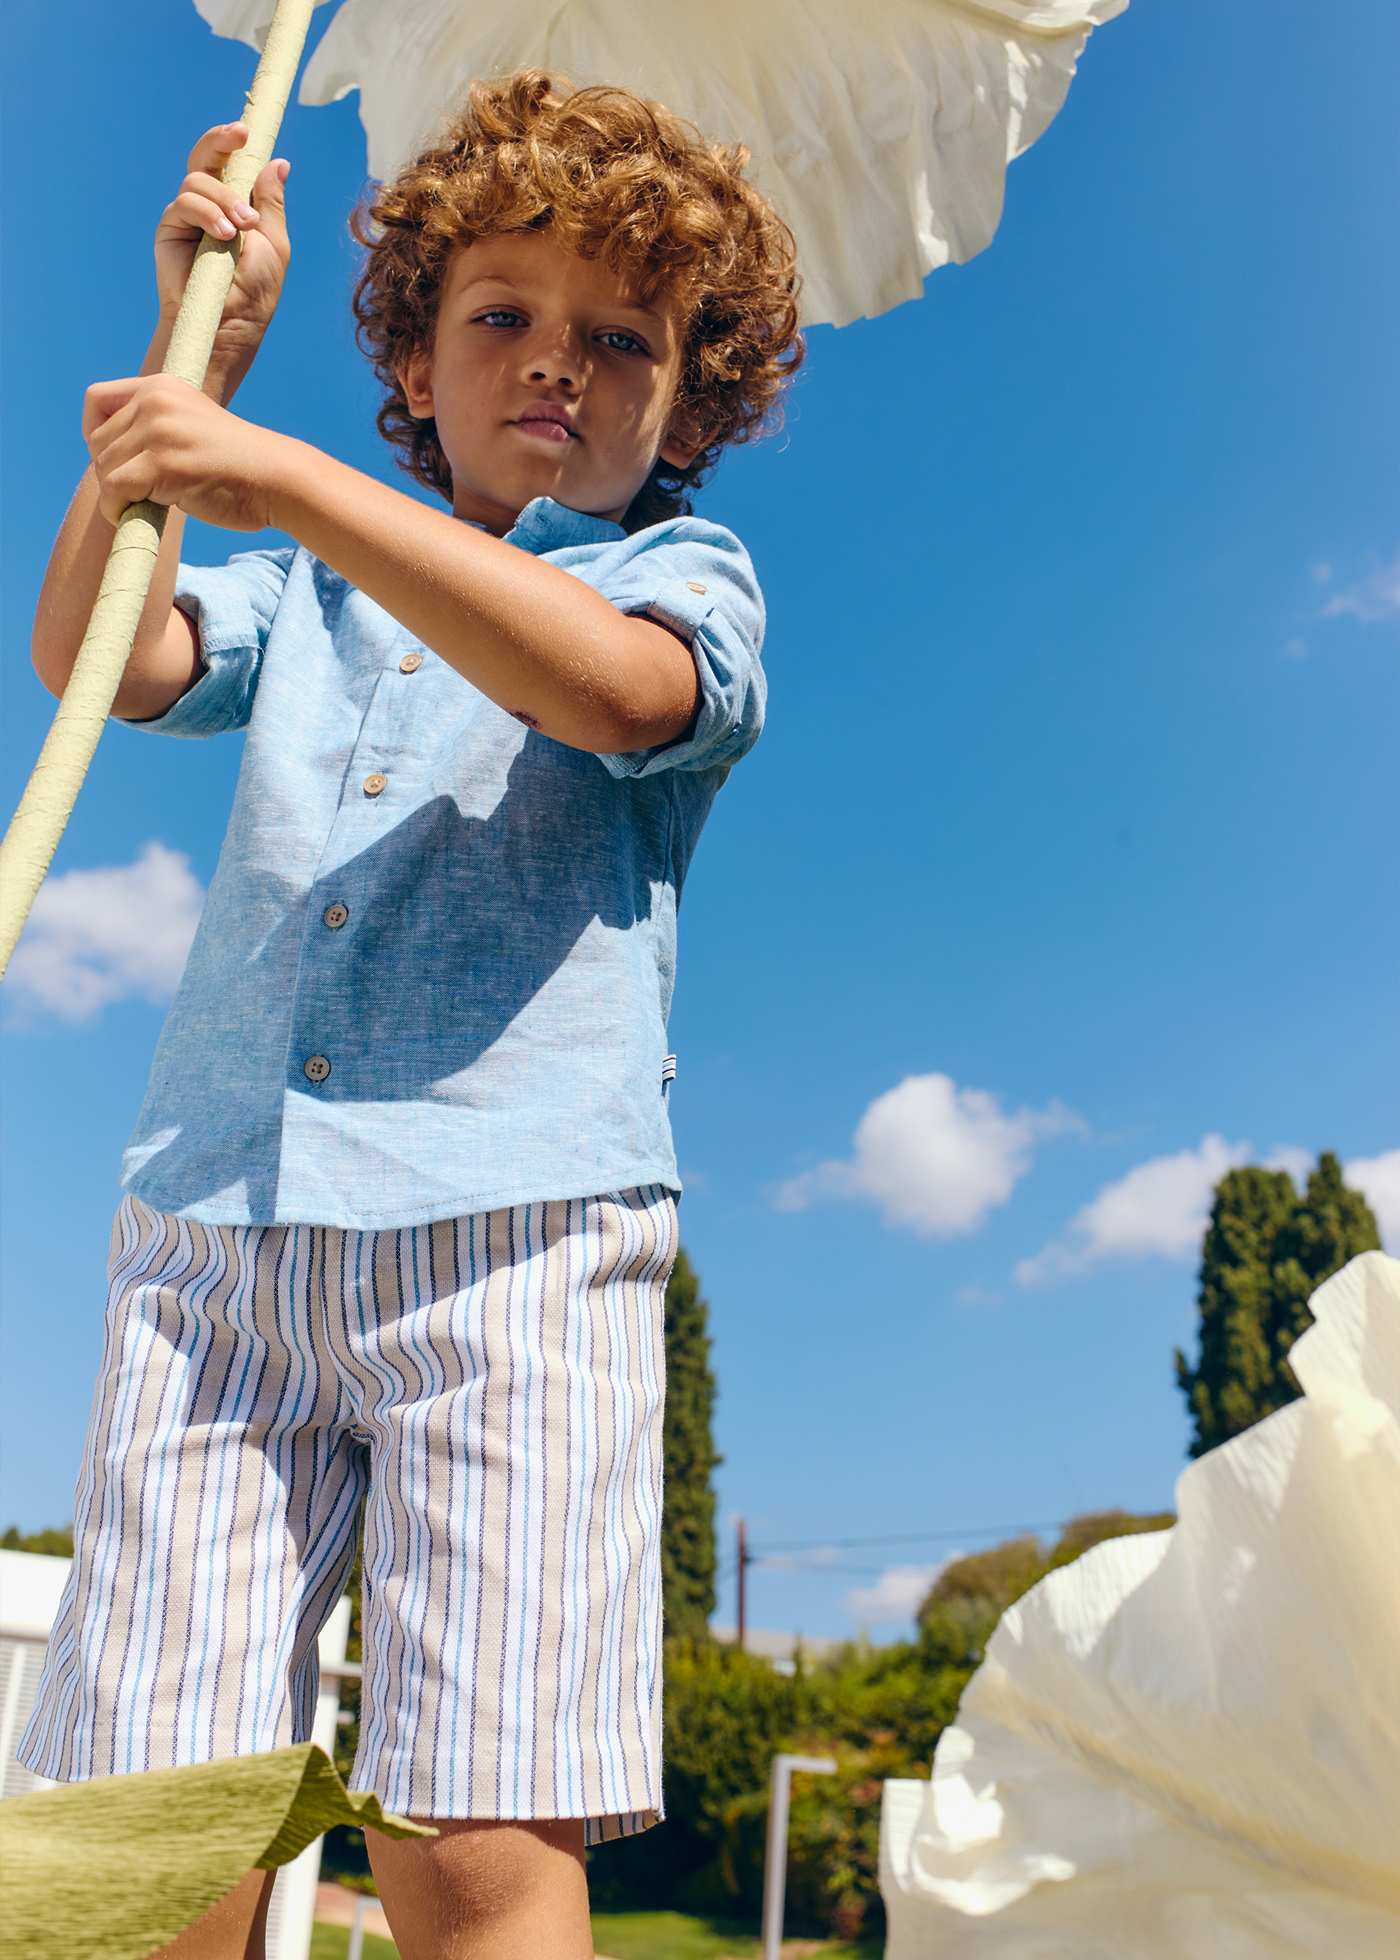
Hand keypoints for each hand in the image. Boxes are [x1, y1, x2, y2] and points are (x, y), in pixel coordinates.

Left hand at [83, 373, 288, 531]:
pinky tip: (136, 518)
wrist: (278, 480)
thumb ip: (155, 428)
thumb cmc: (239, 468)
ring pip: (104, 468)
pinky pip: (114, 490)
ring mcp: (159, 430)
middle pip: (97, 441)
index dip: (95, 433)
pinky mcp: (162, 463)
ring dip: (118, 496)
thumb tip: (107, 457)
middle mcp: (155, 400)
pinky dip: (117, 510)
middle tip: (140, 492)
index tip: (115, 459)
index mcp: (162, 386)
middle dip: (111, 471)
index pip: (96, 399)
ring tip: (146, 506)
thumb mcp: (192, 427)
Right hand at [155, 122, 291, 366]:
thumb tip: (278, 162)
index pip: (232, 163)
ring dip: (224, 198)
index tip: (248, 130)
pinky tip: (224, 236)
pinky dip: (207, 214)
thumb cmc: (255, 290)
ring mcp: (188, 214)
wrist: (229, 324)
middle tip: (240, 136)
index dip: (235, 141)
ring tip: (241, 230)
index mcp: (235, 204)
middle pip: (206, 155)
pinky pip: (184, 203)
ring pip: (198, 179)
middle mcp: (209, 204)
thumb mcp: (273, 242)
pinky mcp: (170, 227)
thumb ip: (270, 203)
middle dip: (221, 140)